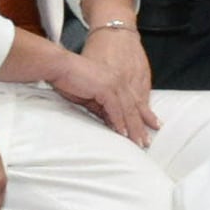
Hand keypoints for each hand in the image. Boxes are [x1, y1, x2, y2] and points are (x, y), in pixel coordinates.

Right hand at [63, 26, 158, 142]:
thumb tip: (111, 122)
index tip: (149, 129)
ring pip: (128, 109)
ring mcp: (114, 84)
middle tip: (147, 142)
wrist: (60, 66)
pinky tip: (123, 133)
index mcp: (117, 82)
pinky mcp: (106, 88)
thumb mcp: (89, 98)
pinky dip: (120, 122)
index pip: (133, 102)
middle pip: (134, 107)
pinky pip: (116, 109)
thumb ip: (101, 109)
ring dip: (134, 128)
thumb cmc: (70, 80)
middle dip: (141, 126)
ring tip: (139, 142)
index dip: (143, 117)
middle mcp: (119, 82)